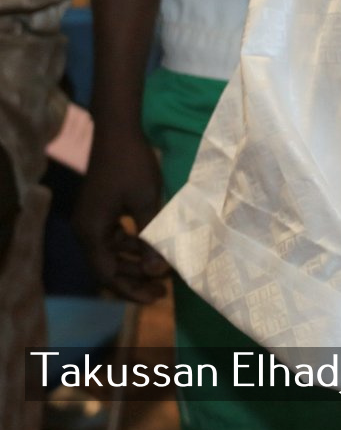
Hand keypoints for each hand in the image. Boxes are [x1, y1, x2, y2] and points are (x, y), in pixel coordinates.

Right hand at [73, 122, 169, 301]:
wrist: (118, 131)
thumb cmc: (132, 165)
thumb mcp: (147, 202)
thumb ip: (152, 236)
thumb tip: (159, 271)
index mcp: (91, 231)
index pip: (108, 274)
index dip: (131, 289)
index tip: (156, 298)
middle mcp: (86, 229)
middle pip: (108, 266)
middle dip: (136, 278)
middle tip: (165, 290)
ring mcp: (92, 218)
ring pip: (113, 251)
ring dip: (136, 260)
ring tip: (164, 269)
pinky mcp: (102, 209)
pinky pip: (115, 236)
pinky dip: (134, 243)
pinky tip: (154, 245)